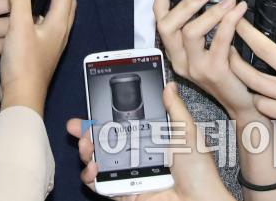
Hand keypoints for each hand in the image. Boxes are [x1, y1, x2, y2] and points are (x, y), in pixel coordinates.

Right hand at [0, 0, 75, 115]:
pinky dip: (42, 10)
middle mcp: (61, 29)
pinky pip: (48, 21)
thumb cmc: (23, 63)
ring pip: (59, 11)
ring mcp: (53, 40)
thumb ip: (19, 1)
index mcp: (59, 22)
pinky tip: (29, 12)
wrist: (21, 95)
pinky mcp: (44, 48)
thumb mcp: (19, 28)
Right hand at [69, 81, 236, 200]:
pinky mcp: (123, 193)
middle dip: (86, 133)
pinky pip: (100, 185)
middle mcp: (136, 158)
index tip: (92, 107)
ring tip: (86, 146)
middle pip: (104, 143)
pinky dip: (90, 177)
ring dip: (86, 152)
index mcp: (151, 141)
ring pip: (97, 162)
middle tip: (77, 126)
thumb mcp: (187, 133)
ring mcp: (128, 176)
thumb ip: (175, 109)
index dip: (105, 117)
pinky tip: (93, 167)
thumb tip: (168, 86)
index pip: (122, 126)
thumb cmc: (198, 170)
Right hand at [153, 0, 256, 121]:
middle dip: (184, 4)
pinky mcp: (214, 71)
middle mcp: (181, 61)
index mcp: (177, 53)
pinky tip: (239, 13)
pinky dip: (230, 22)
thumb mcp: (209, 49)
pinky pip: (219, 40)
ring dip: (211, 12)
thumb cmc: (228, 74)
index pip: (159, 21)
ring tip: (229, 1)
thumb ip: (204, 29)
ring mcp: (195, 68)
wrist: (243, 104)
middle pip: (167, 26)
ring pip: (190, 32)